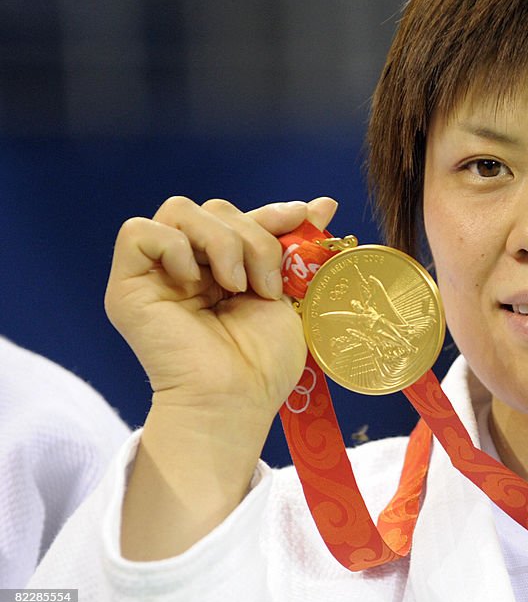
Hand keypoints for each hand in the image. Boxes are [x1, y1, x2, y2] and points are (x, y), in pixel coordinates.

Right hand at [105, 196, 337, 423]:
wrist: (237, 398)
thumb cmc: (265, 361)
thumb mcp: (293, 293)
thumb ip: (301, 247)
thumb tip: (325, 202)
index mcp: (224, 267)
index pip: (240, 216)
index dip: (270, 213)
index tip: (301, 217)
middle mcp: (188, 266)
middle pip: (214, 208)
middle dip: (253, 237)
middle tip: (267, 285)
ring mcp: (157, 275)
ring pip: (180, 210)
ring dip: (221, 241)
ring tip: (237, 286)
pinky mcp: (128, 286)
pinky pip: (138, 232)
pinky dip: (174, 246)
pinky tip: (197, 283)